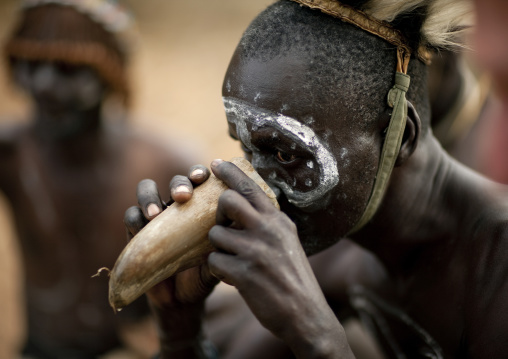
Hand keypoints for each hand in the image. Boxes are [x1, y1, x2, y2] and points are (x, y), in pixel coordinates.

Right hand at [123, 165, 217, 357]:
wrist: (183, 301)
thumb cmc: (204, 274)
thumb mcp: (219, 258)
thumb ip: (226, 244)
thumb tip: (236, 228)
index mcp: (200, 206)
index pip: (199, 180)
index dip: (199, 173)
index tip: (203, 177)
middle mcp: (177, 206)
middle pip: (175, 181)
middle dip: (179, 183)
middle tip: (183, 196)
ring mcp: (155, 217)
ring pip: (147, 190)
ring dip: (150, 196)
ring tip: (156, 213)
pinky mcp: (136, 232)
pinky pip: (131, 216)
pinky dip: (135, 216)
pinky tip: (142, 224)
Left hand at [206, 159, 351, 357]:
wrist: (306, 314)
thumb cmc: (292, 277)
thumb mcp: (288, 241)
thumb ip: (268, 223)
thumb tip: (244, 205)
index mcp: (279, 220)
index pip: (250, 187)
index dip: (230, 173)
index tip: (215, 164)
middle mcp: (268, 230)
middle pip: (227, 201)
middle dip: (218, 214)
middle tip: (224, 228)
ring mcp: (256, 251)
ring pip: (216, 235)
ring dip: (219, 249)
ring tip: (234, 261)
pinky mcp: (244, 274)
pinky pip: (214, 262)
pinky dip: (219, 271)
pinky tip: (234, 278)